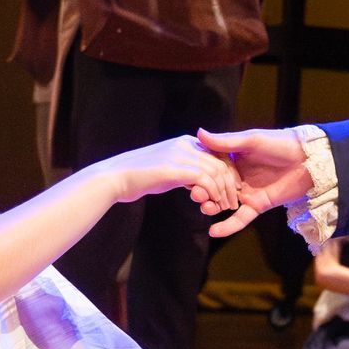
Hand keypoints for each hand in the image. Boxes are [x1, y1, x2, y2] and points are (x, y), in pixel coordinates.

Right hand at [95, 135, 239, 208]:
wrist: (115, 177)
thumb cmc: (139, 177)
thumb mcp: (166, 169)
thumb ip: (183, 171)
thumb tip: (195, 183)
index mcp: (185, 142)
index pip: (217, 153)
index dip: (228, 172)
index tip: (232, 189)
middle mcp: (185, 144)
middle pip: (220, 161)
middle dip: (230, 183)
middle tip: (233, 201)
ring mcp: (179, 155)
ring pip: (215, 171)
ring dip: (223, 192)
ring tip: (224, 207)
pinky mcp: (174, 169)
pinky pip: (204, 180)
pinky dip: (212, 194)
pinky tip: (211, 205)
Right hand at [196, 128, 311, 237]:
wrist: (308, 160)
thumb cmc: (281, 144)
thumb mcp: (251, 140)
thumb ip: (226, 142)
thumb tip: (199, 133)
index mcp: (233, 158)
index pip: (210, 167)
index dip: (198, 171)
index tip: (186, 174)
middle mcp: (237, 176)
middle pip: (214, 187)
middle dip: (202, 192)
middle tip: (194, 194)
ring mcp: (246, 192)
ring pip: (224, 203)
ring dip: (211, 207)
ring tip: (204, 207)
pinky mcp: (257, 205)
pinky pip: (240, 218)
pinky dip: (228, 226)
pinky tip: (214, 231)